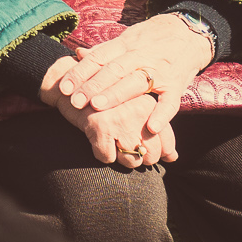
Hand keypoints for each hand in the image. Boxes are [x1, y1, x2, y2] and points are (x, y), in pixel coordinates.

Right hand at [42, 59, 176, 166]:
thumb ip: (157, 129)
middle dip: (140, 158)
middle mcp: (138, 109)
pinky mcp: (99, 126)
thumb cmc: (105, 98)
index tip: (146, 150)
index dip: (158, 150)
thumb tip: (173, 157)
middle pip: (151, 153)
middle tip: (128, 150)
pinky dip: (101, 154)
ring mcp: (119, 118)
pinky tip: (97, 141)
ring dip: (123, 159)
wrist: (68, 81)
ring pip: (132, 159)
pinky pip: (107, 157)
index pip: (165, 138)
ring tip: (114, 145)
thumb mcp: (134, 106)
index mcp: (148, 102)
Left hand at [54, 14, 214, 112]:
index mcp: (125, 45)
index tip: (64, 87)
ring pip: (135, 83)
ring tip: (97, 107)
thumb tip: (77, 54)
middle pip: (113, 70)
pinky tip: (151, 127)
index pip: (98, 58)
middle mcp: (140, 57)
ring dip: (116, 95)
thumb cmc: (150, 39)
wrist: (188, 33)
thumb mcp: (126, 39)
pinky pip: (170, 102)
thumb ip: (104, 50)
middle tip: (75, 101)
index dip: (80, 72)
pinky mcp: (176, 85)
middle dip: (93, 86)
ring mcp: (159, 71)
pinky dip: (162, 114)